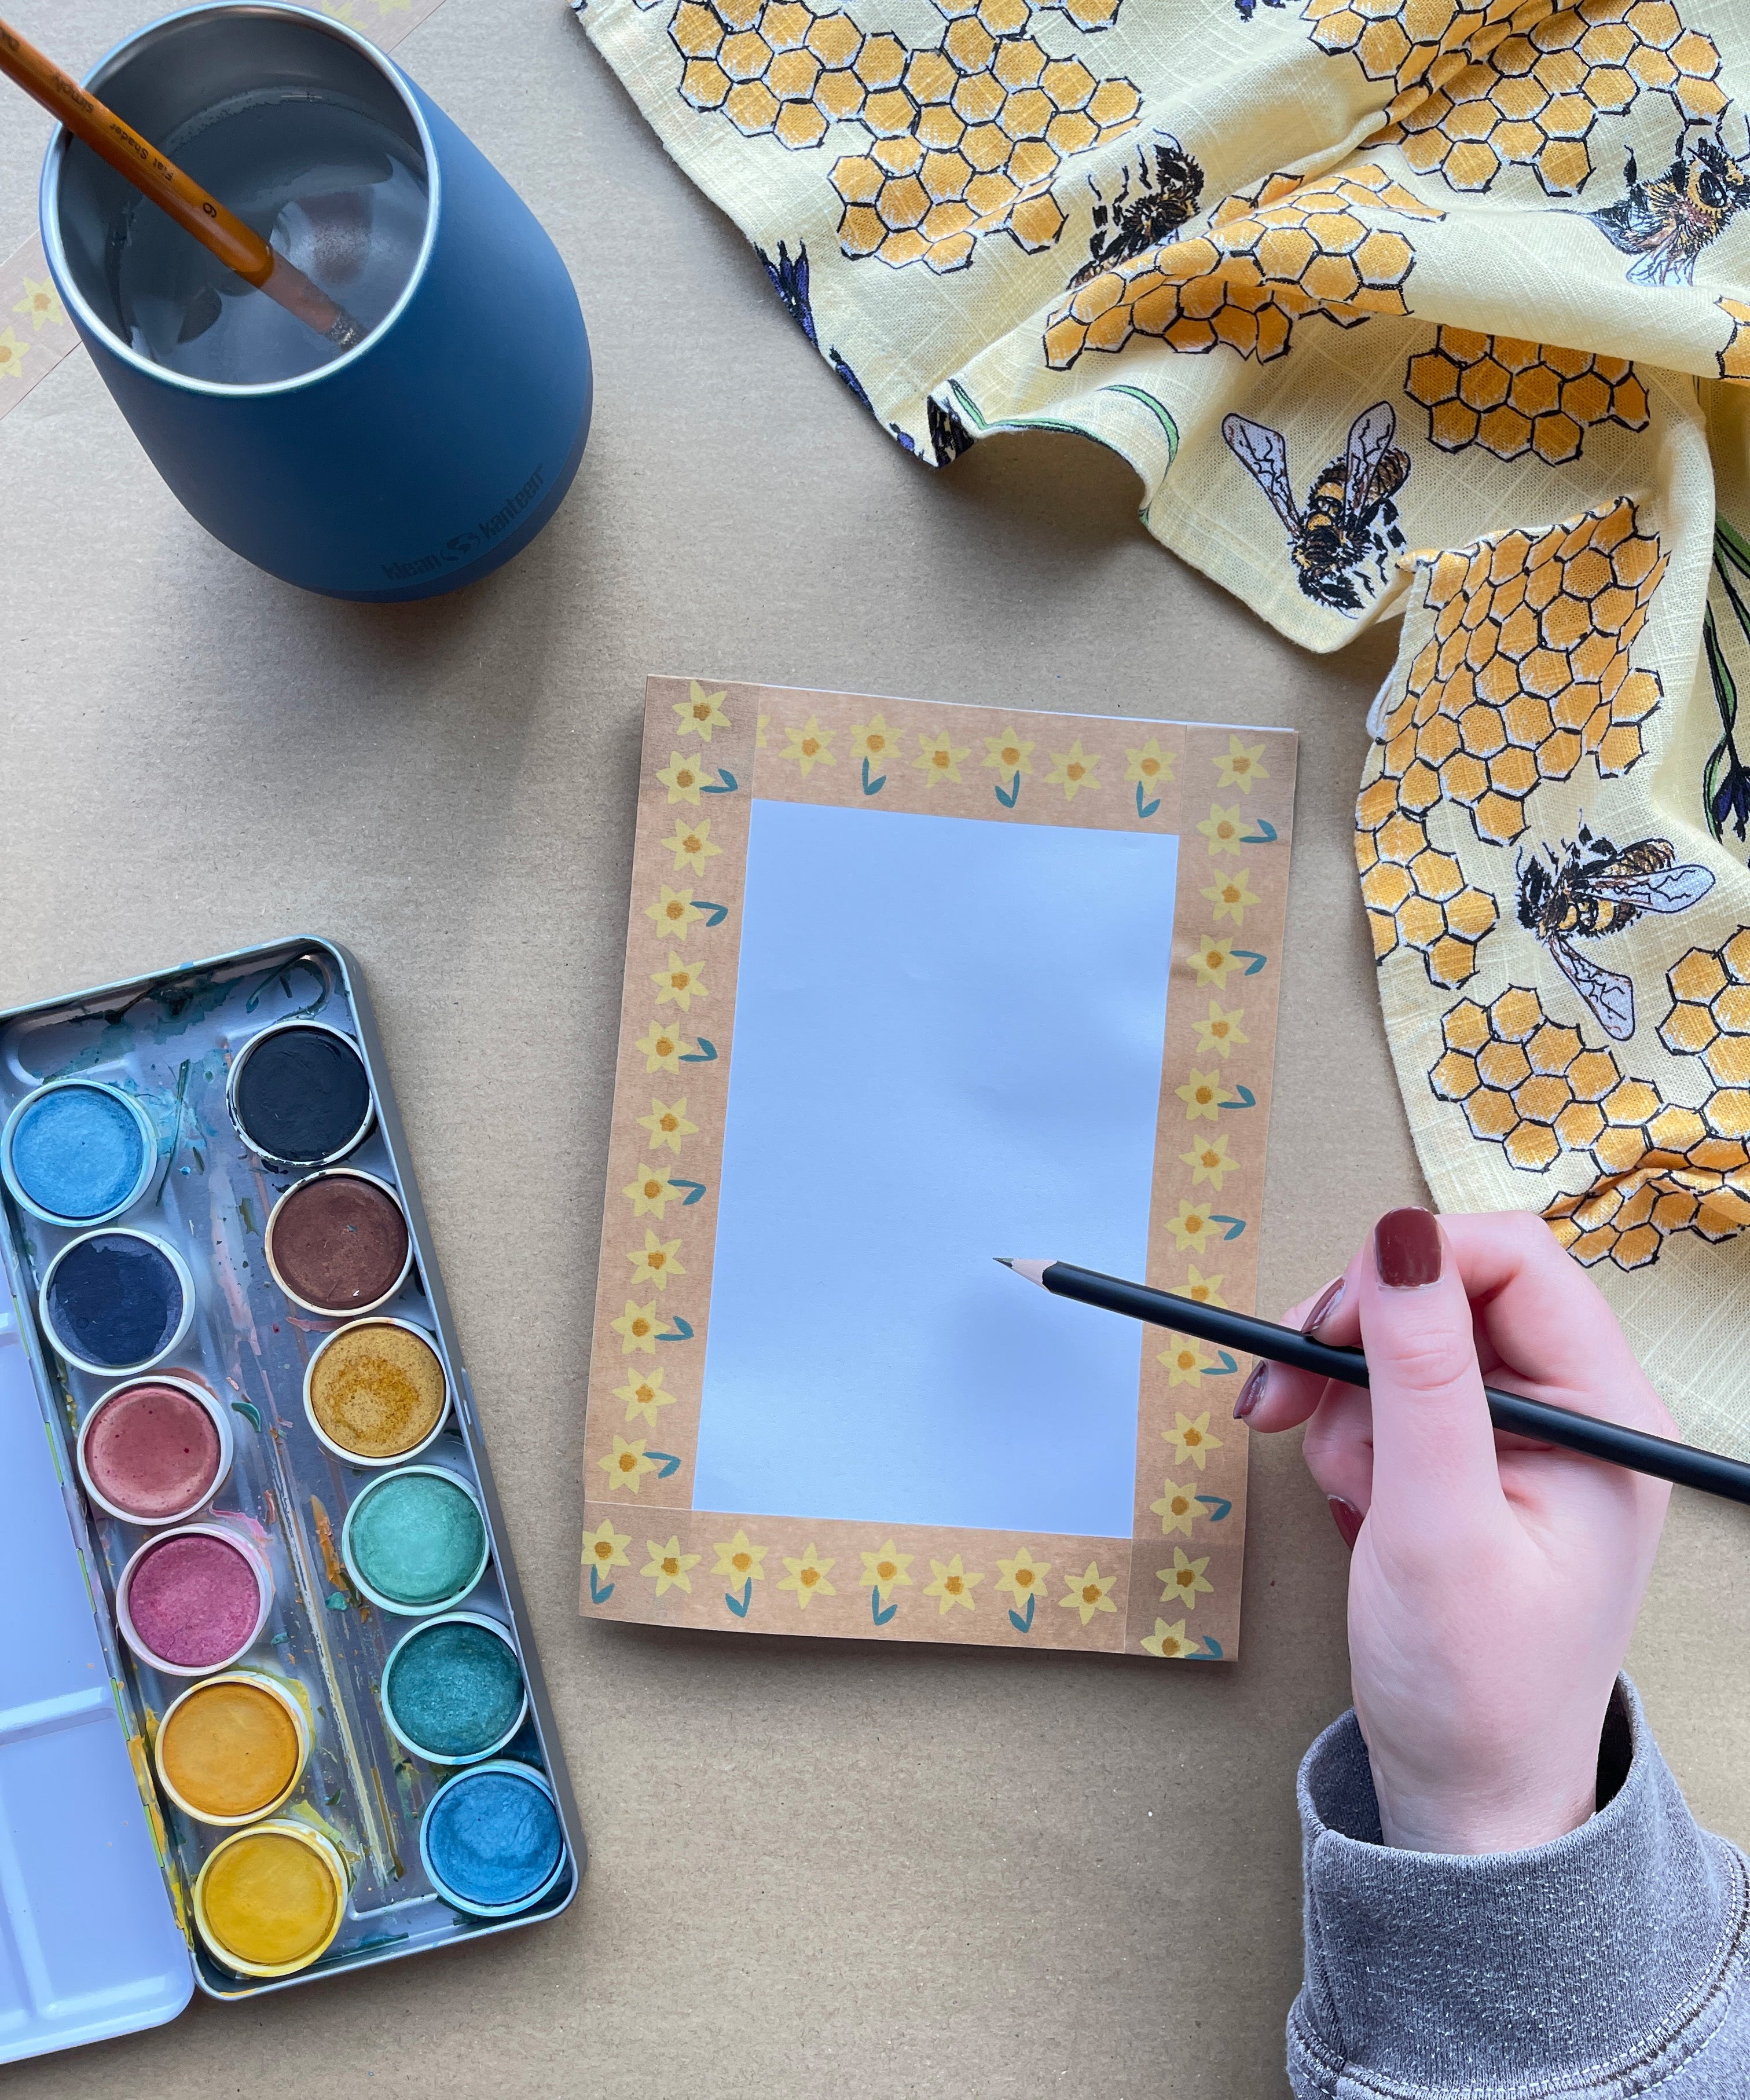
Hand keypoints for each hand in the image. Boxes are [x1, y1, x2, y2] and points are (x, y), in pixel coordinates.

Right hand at [1240, 1208, 1673, 1853]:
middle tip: (1284, 1400)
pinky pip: (1390, 1394)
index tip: (1325, 1328)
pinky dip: (1348, 1432)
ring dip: (1345, 1401)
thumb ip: (1419, 1372)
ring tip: (1351, 1493)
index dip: (1407, 1270)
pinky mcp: (1470, 1458)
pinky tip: (1355, 1499)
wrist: (1466, 1798)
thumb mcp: (1435, 1523)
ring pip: (1403, 1341)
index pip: (1511, 1260)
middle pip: (1448, 1292)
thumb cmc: (1473, 1687)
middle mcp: (1576, 1408)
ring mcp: (1522, 1433)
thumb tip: (1399, 1234)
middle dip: (1356, 1342)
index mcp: (1607, 1413)